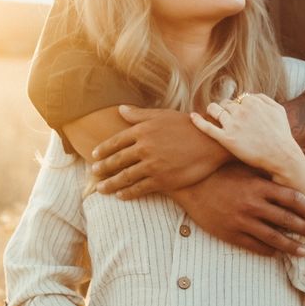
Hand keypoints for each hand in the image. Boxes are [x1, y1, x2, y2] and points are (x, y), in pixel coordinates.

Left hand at [91, 107, 229, 198]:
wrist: (211, 143)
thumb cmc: (187, 125)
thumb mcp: (162, 115)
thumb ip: (139, 115)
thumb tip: (120, 109)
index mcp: (142, 130)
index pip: (115, 142)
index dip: (103, 150)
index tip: (94, 156)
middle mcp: (144, 147)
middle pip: (116, 161)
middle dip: (102, 168)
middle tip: (93, 174)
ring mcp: (152, 165)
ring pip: (125, 177)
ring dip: (110, 184)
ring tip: (101, 189)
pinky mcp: (162, 180)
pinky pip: (139, 188)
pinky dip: (128, 193)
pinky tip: (121, 195)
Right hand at [175, 163, 304, 256]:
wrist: (190, 185)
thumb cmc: (219, 172)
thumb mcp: (243, 167)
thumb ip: (264, 174)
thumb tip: (288, 176)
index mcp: (258, 186)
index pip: (292, 198)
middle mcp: (252, 204)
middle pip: (287, 220)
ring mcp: (241, 221)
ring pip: (273, 238)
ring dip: (292, 246)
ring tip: (304, 251)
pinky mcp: (230, 233)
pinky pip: (255, 246)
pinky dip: (268, 251)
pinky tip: (277, 254)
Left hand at [191, 93, 303, 176]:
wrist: (281, 156)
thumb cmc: (281, 134)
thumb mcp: (278, 109)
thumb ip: (263, 98)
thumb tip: (250, 95)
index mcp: (252, 102)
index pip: (237, 99)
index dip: (237, 106)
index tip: (239, 114)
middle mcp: (241, 111)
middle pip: (225, 104)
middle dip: (225, 109)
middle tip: (227, 118)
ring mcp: (232, 125)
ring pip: (215, 111)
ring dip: (213, 112)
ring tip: (212, 116)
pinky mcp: (226, 139)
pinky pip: (207, 127)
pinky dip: (198, 121)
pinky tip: (192, 116)